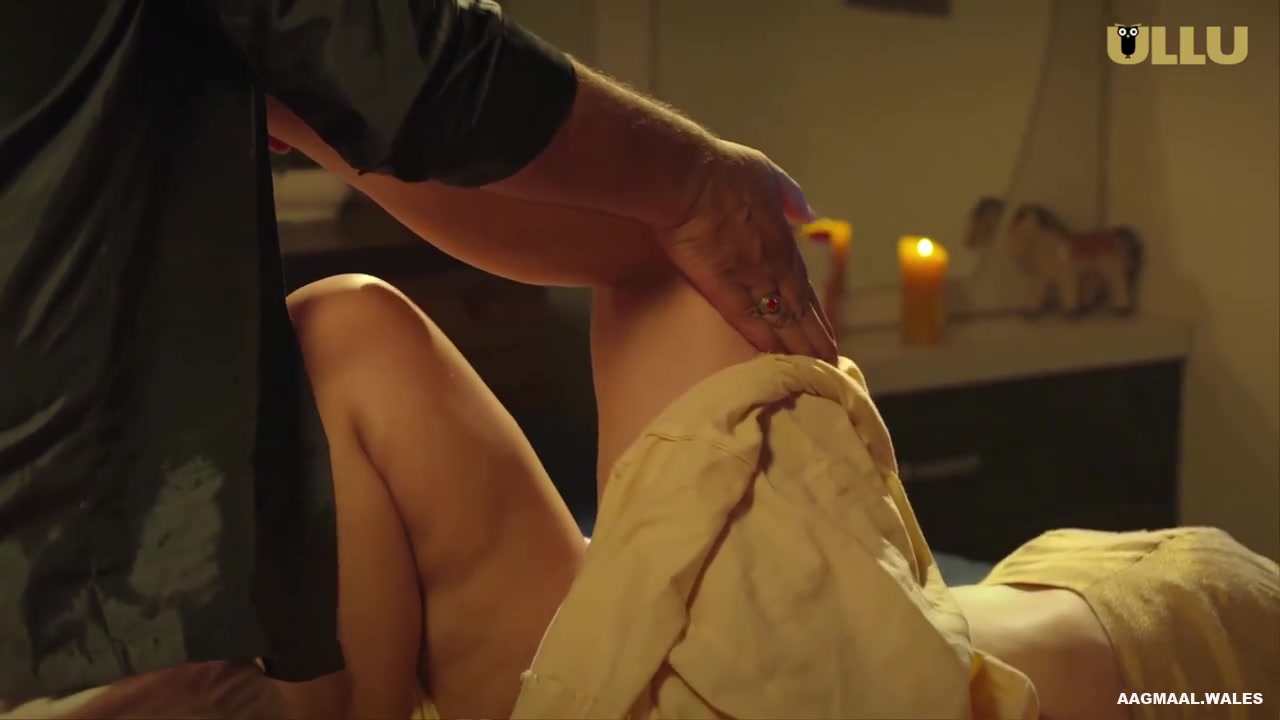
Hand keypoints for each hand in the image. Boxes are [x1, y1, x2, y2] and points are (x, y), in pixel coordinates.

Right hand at [656, 140, 837, 360]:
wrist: (686, 176)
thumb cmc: (723, 170)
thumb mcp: (765, 172)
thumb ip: (788, 195)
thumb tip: (807, 213)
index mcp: (782, 240)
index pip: (803, 286)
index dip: (816, 313)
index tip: (826, 334)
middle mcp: (771, 263)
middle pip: (797, 309)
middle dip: (813, 338)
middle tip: (828, 364)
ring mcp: (747, 276)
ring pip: (778, 319)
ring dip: (795, 347)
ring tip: (810, 371)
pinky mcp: (718, 284)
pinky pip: (744, 319)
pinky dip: (760, 338)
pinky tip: (771, 356)